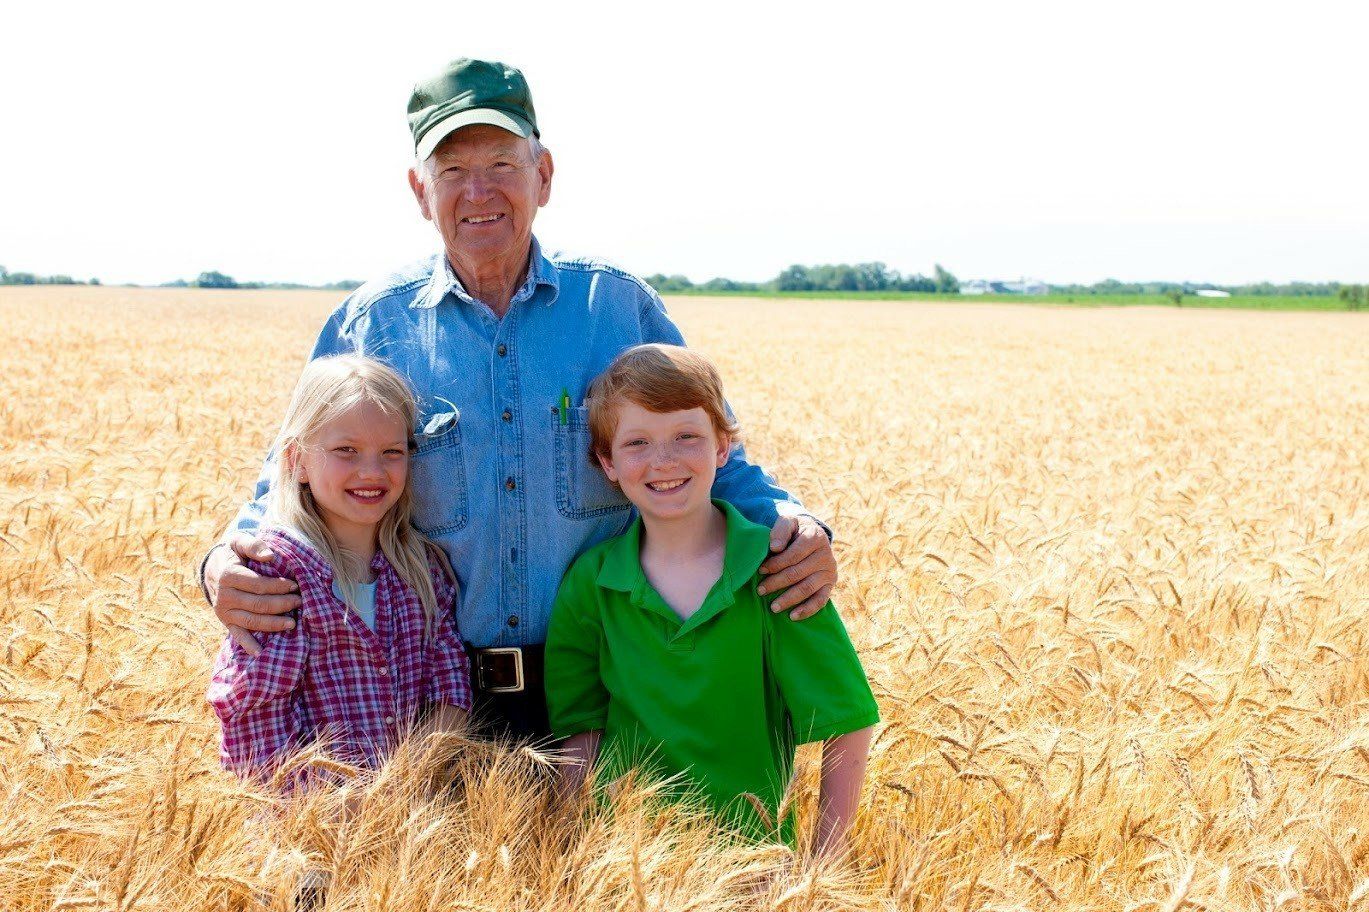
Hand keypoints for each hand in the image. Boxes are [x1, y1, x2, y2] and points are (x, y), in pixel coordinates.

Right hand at [207, 531, 300, 655]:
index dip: (278, 586)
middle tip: (300, 601)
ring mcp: (224, 612)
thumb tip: (271, 555)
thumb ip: (254, 545)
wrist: (213, 567)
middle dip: (281, 604)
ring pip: (252, 621)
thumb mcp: (239, 542)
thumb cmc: (233, 553)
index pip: (258, 585)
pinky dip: (248, 645)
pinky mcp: (226, 622)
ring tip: (292, 623)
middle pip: (258, 604)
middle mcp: (224, 596)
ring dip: (273, 624)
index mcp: (228, 576)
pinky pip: (237, 635)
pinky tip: (260, 653)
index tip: (295, 585)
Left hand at [758, 515, 836, 620]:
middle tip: (760, 590)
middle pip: (798, 573)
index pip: (793, 555)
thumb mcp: (788, 522)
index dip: (776, 564)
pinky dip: (807, 610)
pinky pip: (821, 600)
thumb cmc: (794, 530)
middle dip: (777, 583)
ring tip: (772, 607)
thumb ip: (781, 530)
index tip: (761, 570)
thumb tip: (775, 548)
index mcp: (815, 537)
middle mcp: (826, 555)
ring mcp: (829, 571)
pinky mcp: (830, 584)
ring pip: (807, 588)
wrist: (812, 535)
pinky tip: (793, 616)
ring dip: (789, 599)